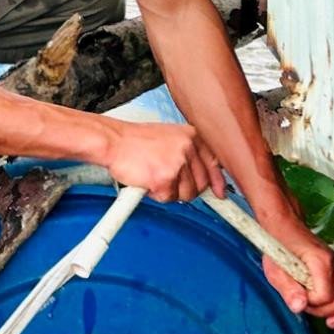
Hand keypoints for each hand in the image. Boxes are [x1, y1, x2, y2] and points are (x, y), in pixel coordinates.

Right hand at [105, 118, 225, 202]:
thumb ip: (188, 153)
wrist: (113, 142)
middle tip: (170, 184)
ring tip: (154, 177)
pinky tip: (147, 181)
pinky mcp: (164, 179)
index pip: (214, 163)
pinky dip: (157, 195)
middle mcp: (188, 148)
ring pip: (186, 194)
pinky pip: (168, 198)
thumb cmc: (135, 141)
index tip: (220, 192)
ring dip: (170, 192)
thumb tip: (204, 174)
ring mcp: (177, 164)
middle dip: (187, 189)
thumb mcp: (170, 138)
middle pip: (201, 184)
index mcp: (191, 136)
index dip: (218, 181)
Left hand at [261, 211, 333, 328]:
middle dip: (325, 312)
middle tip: (309, 309)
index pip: (324, 297)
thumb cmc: (279, 245)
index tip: (299, 300)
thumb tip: (299, 306)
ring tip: (333, 322)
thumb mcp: (276, 270)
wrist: (285, 228)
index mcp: (319, 262)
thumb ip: (287, 290)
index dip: (311, 305)